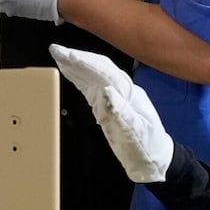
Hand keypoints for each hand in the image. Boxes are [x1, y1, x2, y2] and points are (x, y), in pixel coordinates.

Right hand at [48, 43, 172, 181]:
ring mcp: (116, 96)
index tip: (68, 55)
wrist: (153, 159)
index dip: (85, 62)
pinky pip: (92, 87)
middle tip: (56, 50)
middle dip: (77, 58)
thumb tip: (107, 91)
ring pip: (94, 75)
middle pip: (98, 68)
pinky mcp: (109, 105)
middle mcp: (123, 91)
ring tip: (58, 56)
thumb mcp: (137, 133)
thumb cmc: (147, 147)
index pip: (105, 72)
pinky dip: (79, 78)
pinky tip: (70, 73)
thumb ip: (122, 112)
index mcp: (130, 95)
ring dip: (76, 65)